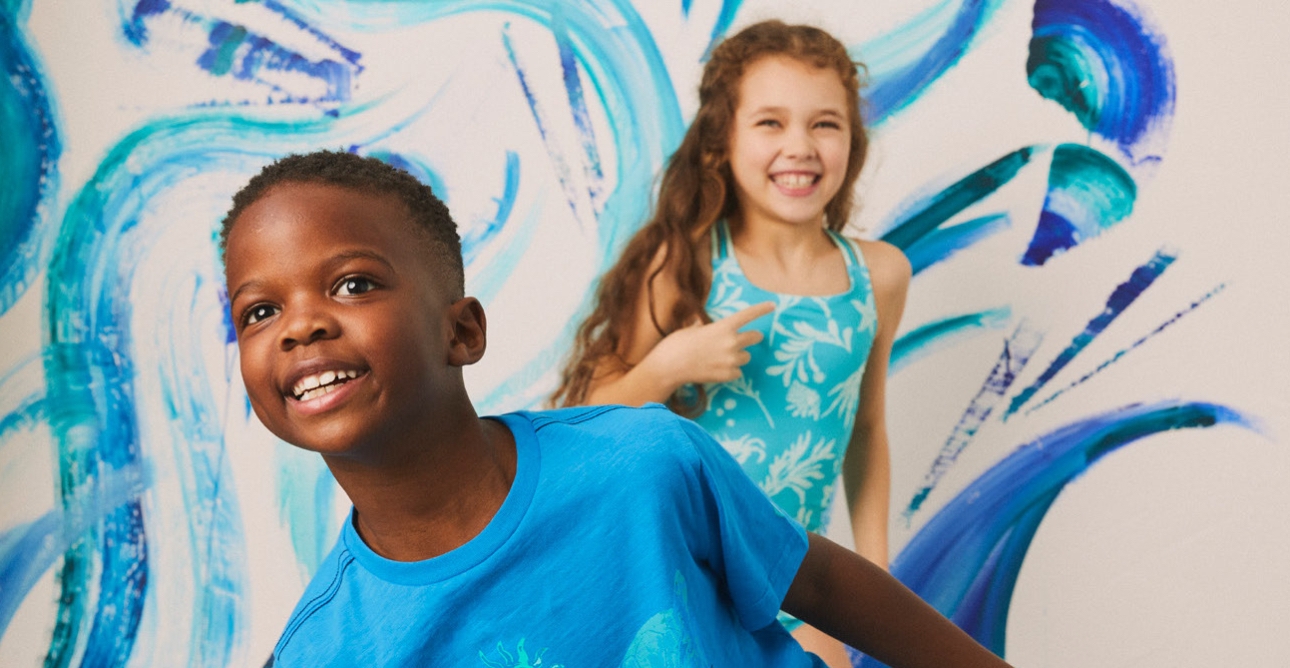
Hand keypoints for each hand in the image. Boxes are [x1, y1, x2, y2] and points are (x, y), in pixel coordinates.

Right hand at [647, 301, 774, 385]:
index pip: (747, 315)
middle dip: (753, 337)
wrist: (669, 367)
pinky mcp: (728, 375)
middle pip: (755, 337)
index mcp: (723, 327)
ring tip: (720, 358)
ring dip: (738, 356)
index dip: (761, 310)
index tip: (773, 306)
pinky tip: (716, 369)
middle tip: (746, 339)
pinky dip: (731, 371)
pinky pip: (738, 372)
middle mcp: (731, 342)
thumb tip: (701, 326)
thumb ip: (703, 328)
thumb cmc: (677, 344)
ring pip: (746, 357)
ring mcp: (731, 360)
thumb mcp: (691, 330)